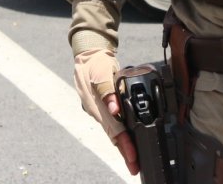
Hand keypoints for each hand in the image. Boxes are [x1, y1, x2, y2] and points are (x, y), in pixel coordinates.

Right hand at [73, 49, 137, 174]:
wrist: (87, 55)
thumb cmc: (96, 62)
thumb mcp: (102, 72)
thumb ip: (108, 91)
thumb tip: (114, 109)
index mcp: (96, 105)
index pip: (113, 129)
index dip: (124, 144)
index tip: (133, 157)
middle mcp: (96, 111)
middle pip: (113, 135)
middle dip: (125, 151)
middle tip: (135, 167)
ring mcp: (98, 110)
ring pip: (112, 131)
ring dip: (123, 145)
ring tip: (133, 159)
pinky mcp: (101, 108)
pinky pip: (111, 124)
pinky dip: (119, 134)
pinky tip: (126, 140)